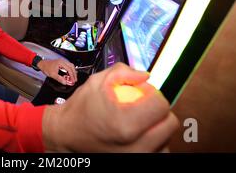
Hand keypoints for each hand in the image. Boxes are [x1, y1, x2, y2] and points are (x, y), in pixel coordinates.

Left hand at [37, 59, 76, 85]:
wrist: (42, 64)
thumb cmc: (46, 67)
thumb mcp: (52, 74)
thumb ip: (59, 78)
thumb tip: (65, 82)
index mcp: (61, 63)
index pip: (69, 69)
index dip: (72, 75)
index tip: (73, 80)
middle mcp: (63, 61)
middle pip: (72, 66)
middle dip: (74, 73)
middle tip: (75, 79)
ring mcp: (62, 61)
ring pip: (70, 66)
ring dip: (73, 72)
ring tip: (73, 77)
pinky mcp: (61, 63)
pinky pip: (68, 66)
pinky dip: (70, 70)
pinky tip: (70, 74)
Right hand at [42, 63, 178, 151]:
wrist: (66, 135)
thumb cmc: (80, 110)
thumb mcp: (96, 82)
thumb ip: (123, 72)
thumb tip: (145, 76)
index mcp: (125, 123)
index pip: (161, 104)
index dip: (153, 93)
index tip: (143, 93)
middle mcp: (135, 146)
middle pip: (169, 123)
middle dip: (158, 110)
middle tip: (143, 106)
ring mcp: (137, 158)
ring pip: (166, 141)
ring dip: (158, 128)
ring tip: (140, 122)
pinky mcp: (136, 162)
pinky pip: (159, 152)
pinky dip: (154, 143)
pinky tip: (139, 135)